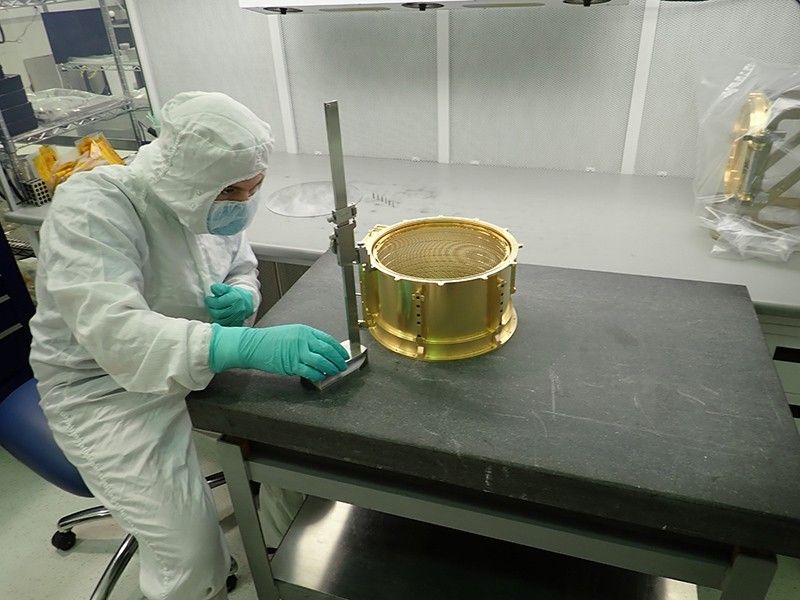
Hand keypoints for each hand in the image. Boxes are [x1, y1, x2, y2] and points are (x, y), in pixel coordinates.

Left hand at [204, 283, 253, 326]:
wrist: (245, 303)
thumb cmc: (234, 295)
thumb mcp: (227, 288)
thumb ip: (219, 288)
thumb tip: (213, 288)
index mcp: (236, 299)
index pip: (218, 302)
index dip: (210, 301)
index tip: (208, 298)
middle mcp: (238, 309)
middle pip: (218, 313)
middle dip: (211, 309)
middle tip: (211, 305)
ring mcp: (238, 318)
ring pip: (220, 321)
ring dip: (214, 315)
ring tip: (215, 309)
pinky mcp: (236, 324)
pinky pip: (224, 325)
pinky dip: (219, 321)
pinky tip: (219, 316)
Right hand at [208, 323, 348, 381]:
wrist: (253, 345)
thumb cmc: (271, 340)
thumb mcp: (292, 333)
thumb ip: (307, 340)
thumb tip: (322, 350)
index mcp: (305, 331)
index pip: (328, 340)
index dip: (338, 349)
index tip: (343, 355)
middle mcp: (303, 340)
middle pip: (327, 351)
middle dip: (338, 360)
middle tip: (342, 366)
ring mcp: (297, 352)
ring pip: (321, 362)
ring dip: (330, 368)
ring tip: (334, 372)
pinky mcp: (291, 364)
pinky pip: (310, 371)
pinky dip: (318, 375)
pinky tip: (321, 377)